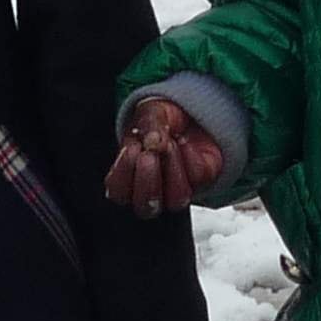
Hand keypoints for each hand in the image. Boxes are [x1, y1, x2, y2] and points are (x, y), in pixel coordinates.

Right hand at [105, 99, 222, 216]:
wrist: (190, 112)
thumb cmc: (161, 120)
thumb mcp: (148, 114)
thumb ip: (148, 126)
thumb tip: (153, 142)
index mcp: (128, 179)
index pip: (118, 192)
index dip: (123, 174)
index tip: (132, 148)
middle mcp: (153, 192)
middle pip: (146, 208)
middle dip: (147, 180)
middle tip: (150, 154)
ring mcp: (179, 191)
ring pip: (175, 200)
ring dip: (171, 169)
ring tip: (170, 143)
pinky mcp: (203, 181)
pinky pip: (197, 177)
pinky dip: (190, 156)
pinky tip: (185, 142)